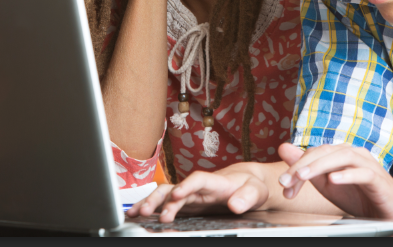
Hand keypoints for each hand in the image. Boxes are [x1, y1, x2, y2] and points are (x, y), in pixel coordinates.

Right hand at [126, 167, 268, 221]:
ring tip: (137, 212)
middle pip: (175, 188)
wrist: (247, 182)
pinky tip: (136, 212)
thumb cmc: (251, 185)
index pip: (199, 180)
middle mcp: (199, 187)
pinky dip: (151, 206)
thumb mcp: (256, 191)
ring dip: (151, 202)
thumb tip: (236, 205)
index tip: (177, 195)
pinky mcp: (187, 203)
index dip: (187, 186)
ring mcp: (191, 195)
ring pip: (166, 194)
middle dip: (160, 198)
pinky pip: (165, 203)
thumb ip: (247, 197)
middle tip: (148, 211)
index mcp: (216, 182)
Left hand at [277, 143, 392, 222]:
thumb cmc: (361, 196)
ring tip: (304, 176)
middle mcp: (353, 153)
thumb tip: (284, 149)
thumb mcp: (328, 185)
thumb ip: (308, 169)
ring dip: (320, 166)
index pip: (314, 153)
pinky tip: (334, 179)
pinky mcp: (378, 178)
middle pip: (325, 151)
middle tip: (286, 180)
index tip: (284, 184)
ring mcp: (367, 163)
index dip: (296, 167)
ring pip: (342, 157)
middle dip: (302, 166)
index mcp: (340, 153)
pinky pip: (363, 173)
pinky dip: (347, 175)